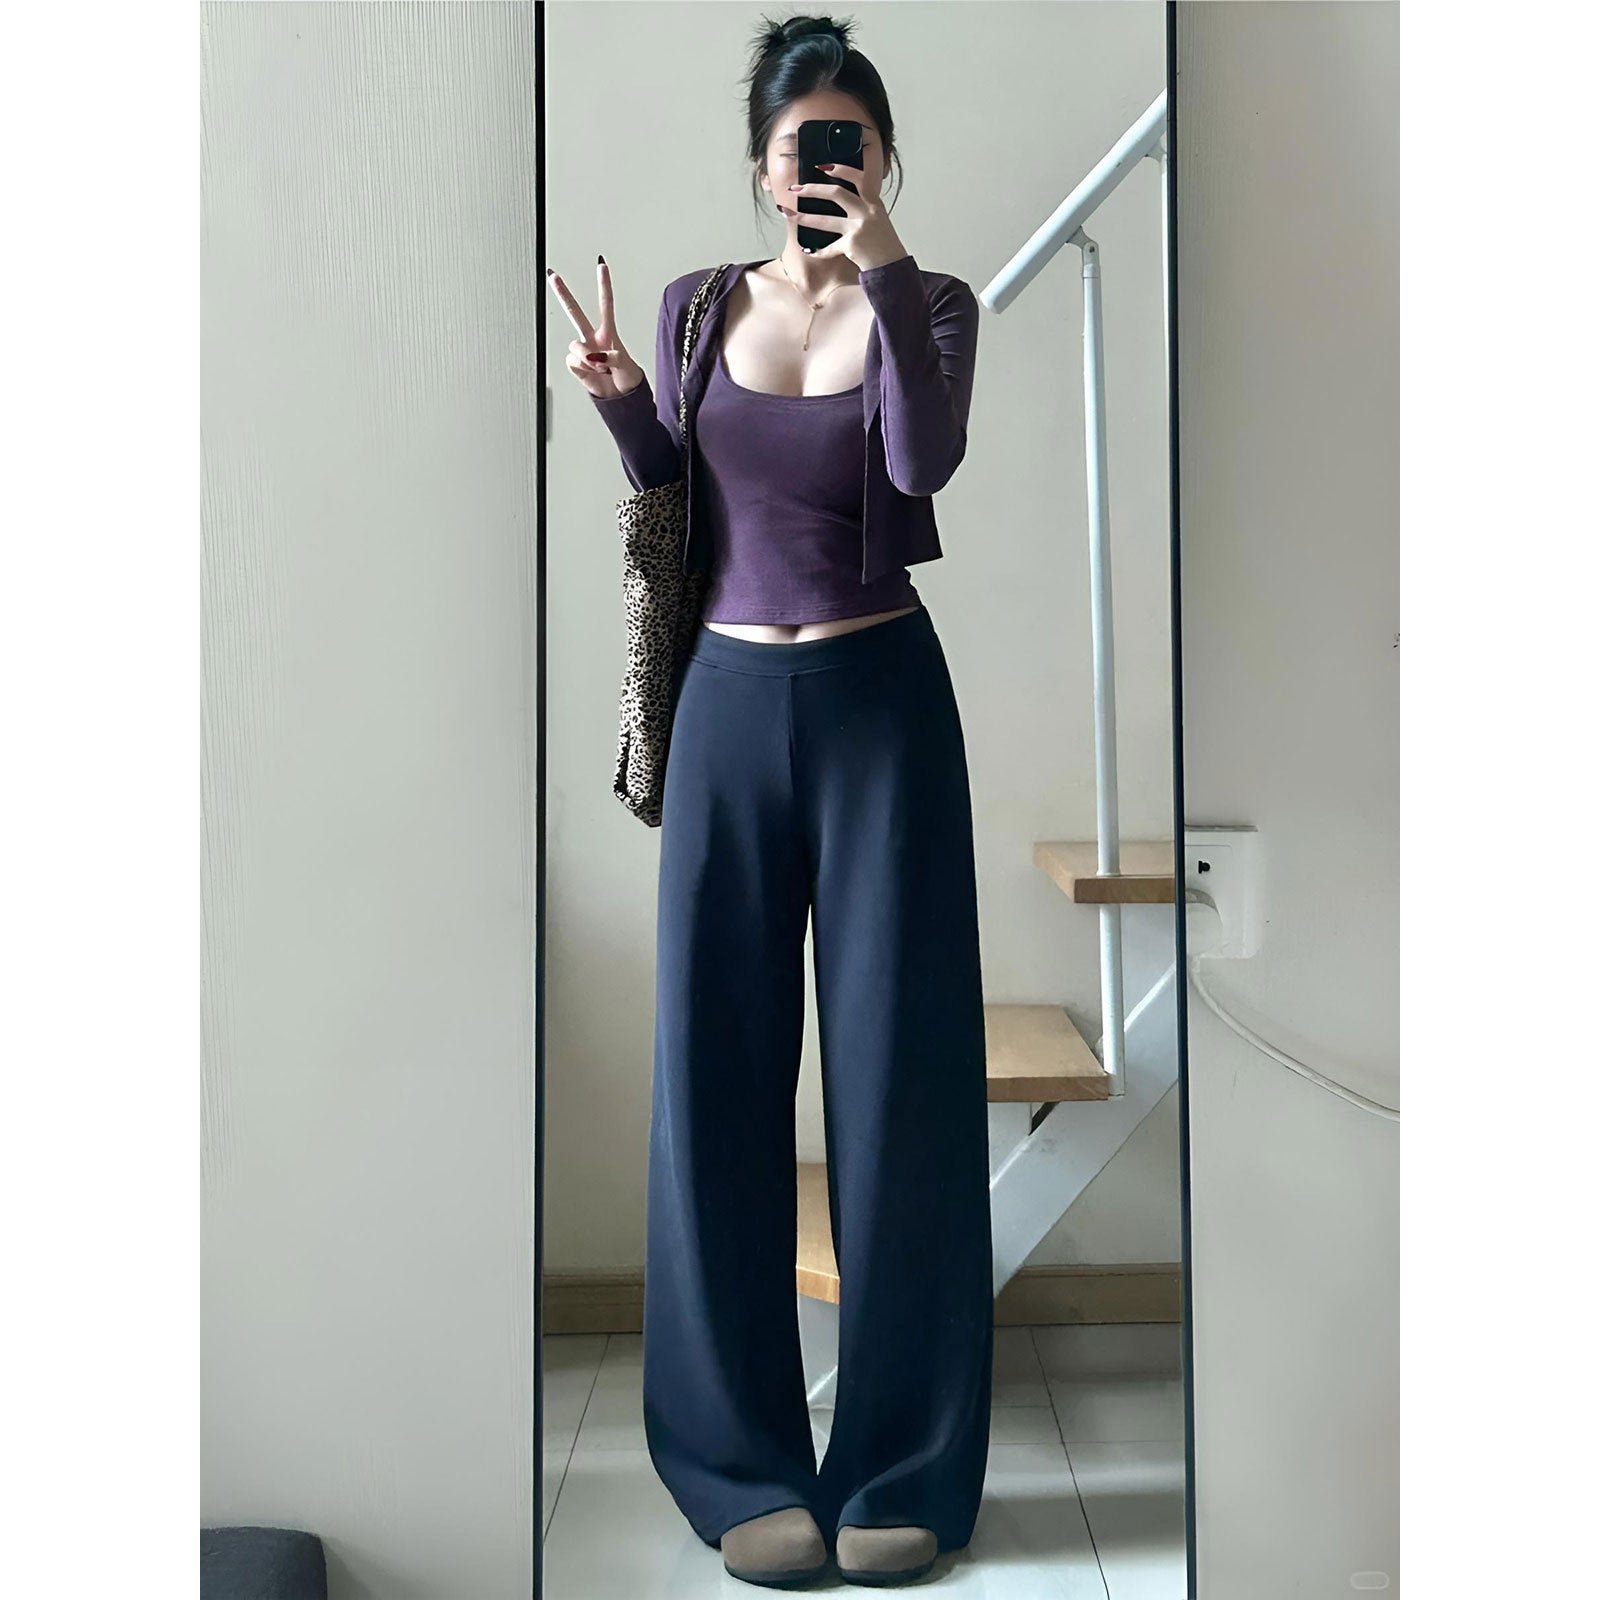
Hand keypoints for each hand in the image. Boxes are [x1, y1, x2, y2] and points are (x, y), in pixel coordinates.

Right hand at [548, 257, 646, 398]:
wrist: (620, 398)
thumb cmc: (626, 378)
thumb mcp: (627, 366)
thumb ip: (613, 357)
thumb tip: (596, 356)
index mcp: (608, 333)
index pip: (606, 304)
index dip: (604, 285)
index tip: (601, 265)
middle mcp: (592, 338)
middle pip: (574, 312)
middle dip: (563, 294)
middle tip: (553, 276)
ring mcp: (583, 351)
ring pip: (575, 346)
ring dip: (588, 359)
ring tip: (601, 369)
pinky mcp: (575, 365)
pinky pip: (573, 363)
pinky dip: (583, 370)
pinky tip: (592, 373)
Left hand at [777, 159, 907, 272]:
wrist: (892, 267)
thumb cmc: (884, 245)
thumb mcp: (878, 220)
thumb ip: (863, 208)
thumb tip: (838, 199)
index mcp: (873, 203)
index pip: (858, 178)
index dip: (841, 169)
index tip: (822, 166)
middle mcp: (867, 212)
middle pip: (836, 193)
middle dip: (813, 189)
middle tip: (796, 189)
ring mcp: (859, 228)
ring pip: (825, 220)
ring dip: (803, 217)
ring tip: (787, 213)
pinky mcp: (852, 245)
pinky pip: (829, 248)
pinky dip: (818, 251)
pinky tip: (808, 250)